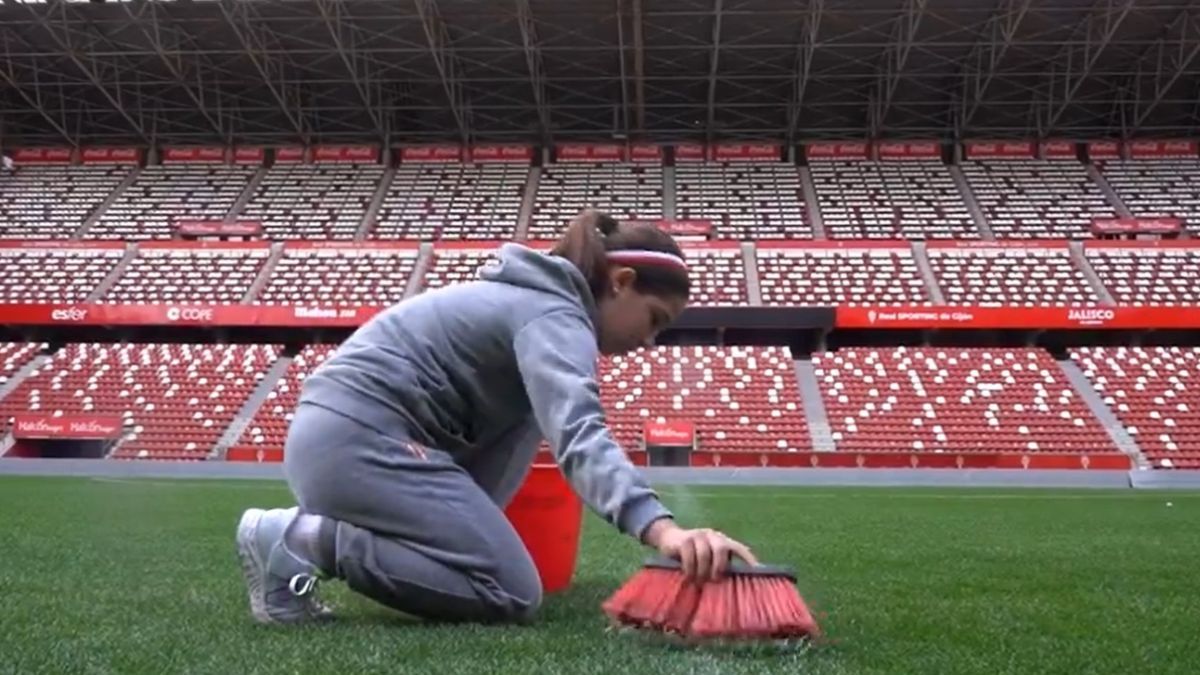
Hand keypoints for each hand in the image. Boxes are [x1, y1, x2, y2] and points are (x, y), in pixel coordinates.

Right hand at [642, 518, 758, 582]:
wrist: (668, 537)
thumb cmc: (692, 555)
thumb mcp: (707, 559)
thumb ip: (717, 566)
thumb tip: (732, 588)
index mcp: (723, 541)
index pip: (739, 549)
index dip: (749, 560)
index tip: (758, 572)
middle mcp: (713, 535)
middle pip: (721, 549)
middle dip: (719, 566)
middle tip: (714, 580)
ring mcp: (698, 535)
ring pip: (705, 553)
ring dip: (702, 570)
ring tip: (699, 581)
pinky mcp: (685, 539)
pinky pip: (689, 555)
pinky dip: (690, 568)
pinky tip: (688, 576)